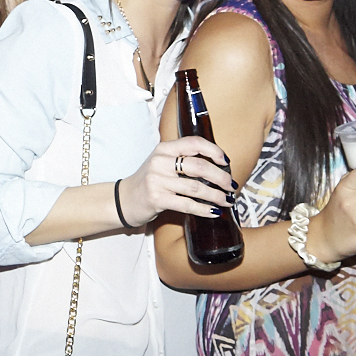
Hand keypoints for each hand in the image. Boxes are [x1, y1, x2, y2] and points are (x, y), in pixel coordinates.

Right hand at [117, 137, 236, 226]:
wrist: (124, 199)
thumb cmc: (150, 181)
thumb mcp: (162, 163)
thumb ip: (183, 160)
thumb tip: (218, 167)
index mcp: (164, 149)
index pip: (194, 142)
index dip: (213, 151)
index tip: (226, 161)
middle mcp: (160, 162)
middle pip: (199, 166)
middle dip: (220, 177)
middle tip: (231, 186)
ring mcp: (157, 180)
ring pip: (196, 188)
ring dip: (216, 196)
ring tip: (227, 200)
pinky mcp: (157, 199)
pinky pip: (187, 204)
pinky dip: (204, 209)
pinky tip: (214, 212)